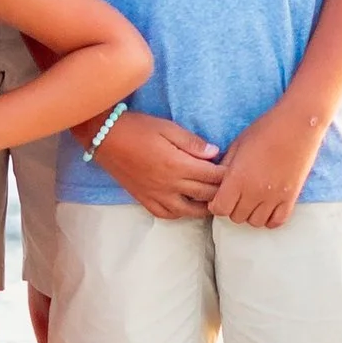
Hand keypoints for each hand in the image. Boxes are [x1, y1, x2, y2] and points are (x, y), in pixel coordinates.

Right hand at [91, 110, 225, 221]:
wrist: (104, 137)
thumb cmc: (137, 127)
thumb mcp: (167, 127)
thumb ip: (192, 142)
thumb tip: (215, 153)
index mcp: (177, 165)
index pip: (212, 175)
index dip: (227, 174)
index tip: (237, 171)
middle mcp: (169, 184)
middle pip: (205, 194)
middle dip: (221, 191)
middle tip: (232, 187)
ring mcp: (156, 195)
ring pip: (189, 211)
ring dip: (205, 206)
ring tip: (214, 199)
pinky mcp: (144, 199)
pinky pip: (167, 214)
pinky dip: (181, 213)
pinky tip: (187, 205)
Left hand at [207, 104, 322, 229]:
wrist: (297, 125)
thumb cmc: (265, 130)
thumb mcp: (237, 145)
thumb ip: (225, 166)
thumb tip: (216, 181)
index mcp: (238, 178)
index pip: (220, 209)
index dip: (217, 204)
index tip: (220, 196)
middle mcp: (255, 192)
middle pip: (236, 217)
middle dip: (232, 208)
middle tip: (236, 195)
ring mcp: (274, 197)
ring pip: (255, 222)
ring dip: (250, 214)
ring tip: (252, 200)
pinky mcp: (291, 198)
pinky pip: (277, 221)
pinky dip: (270, 218)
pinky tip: (268, 206)